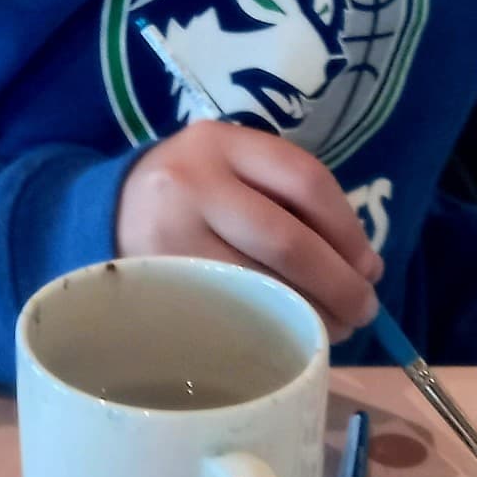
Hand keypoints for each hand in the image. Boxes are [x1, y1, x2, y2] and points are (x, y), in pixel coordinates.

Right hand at [115, 121, 382, 338]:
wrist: (105, 211)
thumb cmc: (193, 194)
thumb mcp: (233, 171)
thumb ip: (290, 201)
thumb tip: (363, 269)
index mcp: (222, 143)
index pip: (305, 180)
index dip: (349, 231)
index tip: (370, 268)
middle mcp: (192, 182)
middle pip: (287, 240)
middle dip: (337, 283)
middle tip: (364, 311)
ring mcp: (168, 235)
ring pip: (260, 284)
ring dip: (310, 314)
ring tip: (334, 328)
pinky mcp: (157, 283)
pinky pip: (229, 311)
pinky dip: (268, 325)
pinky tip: (286, 332)